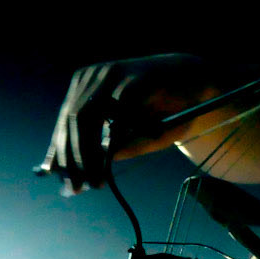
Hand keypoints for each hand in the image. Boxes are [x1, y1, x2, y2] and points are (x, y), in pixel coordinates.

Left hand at [38, 54, 221, 195]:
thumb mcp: (129, 135)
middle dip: (75, 157)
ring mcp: (114, 72)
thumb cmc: (160, 113)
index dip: (62, 151)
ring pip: (90, 115)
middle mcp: (95, 76)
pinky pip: (121, 111)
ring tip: (97, 178)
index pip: (66, 121)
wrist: (196, 85)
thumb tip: (81, 174)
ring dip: (91, 152)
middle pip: (74, 119)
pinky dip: (120, 136)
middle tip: (80, 185)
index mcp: (86, 86)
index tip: (64, 180)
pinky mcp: (135, 76)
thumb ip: (107, 150)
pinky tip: (115, 158)